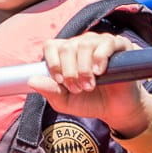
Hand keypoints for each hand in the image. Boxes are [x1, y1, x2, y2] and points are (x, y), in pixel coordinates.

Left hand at [31, 32, 151, 130]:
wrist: (116, 110)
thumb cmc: (90, 102)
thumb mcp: (65, 102)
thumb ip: (49, 91)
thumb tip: (31, 80)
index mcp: (67, 53)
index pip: (51, 46)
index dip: (53, 63)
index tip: (59, 81)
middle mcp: (82, 44)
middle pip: (67, 47)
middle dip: (69, 71)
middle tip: (77, 88)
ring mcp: (100, 42)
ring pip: (84, 44)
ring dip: (83, 69)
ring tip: (90, 85)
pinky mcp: (119, 45)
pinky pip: (106, 42)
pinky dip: (100, 58)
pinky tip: (99, 72)